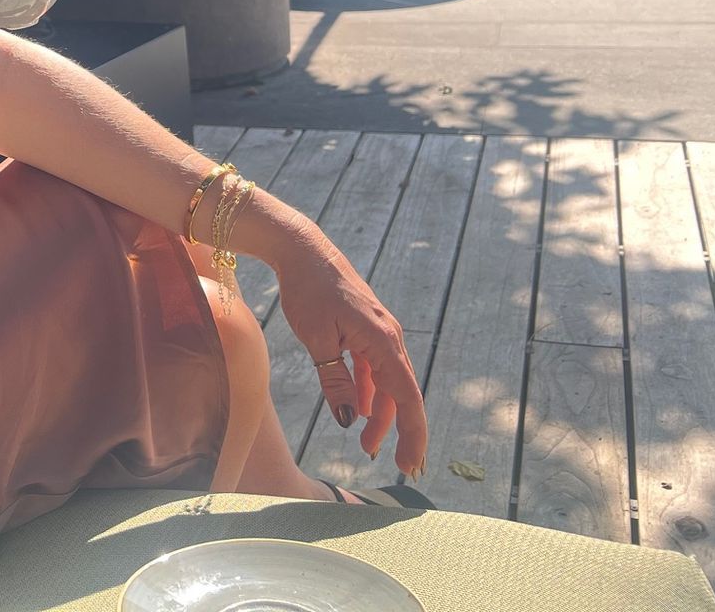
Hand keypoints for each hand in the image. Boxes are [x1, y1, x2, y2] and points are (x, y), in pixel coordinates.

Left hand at [272, 227, 428, 478]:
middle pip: (401, 394)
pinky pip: (375, 366)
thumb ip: (336, 382)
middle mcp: (389, 337)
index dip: (412, 435)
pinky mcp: (367, 328)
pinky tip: (361, 408)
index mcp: (382, 341)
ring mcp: (379, 332)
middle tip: (392, 465)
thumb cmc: (307, 291)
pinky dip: (370, 389)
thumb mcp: (317, 341)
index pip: (407, 398)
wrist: (302, 250)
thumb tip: (352, 420)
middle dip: (397, 431)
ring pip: (387, 382)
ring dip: (380, 413)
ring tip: (365, 442)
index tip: (410, 465)